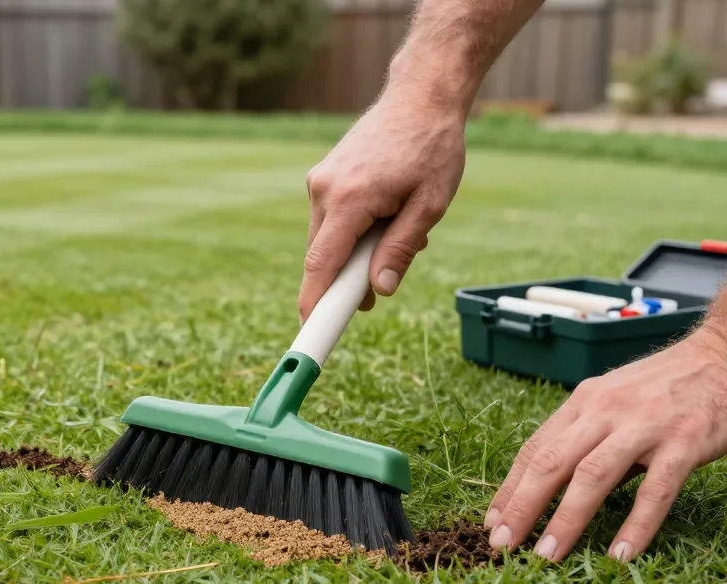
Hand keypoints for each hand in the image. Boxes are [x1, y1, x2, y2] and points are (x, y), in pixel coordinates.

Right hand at [299, 88, 466, 321]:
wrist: (421, 95)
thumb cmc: (432, 147)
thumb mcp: (429, 206)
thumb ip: (400, 250)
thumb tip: (378, 290)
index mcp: (350, 199)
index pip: (322, 264)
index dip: (314, 302)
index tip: (308, 330)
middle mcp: (325, 190)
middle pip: (322, 257)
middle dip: (345, 280)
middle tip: (374, 294)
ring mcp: (319, 182)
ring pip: (327, 240)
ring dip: (353, 253)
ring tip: (397, 232)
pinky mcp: (323, 178)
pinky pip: (331, 220)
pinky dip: (352, 232)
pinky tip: (385, 217)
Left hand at [486, 325, 726, 560]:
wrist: (721, 356)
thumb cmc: (661, 388)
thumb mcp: (611, 403)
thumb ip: (582, 440)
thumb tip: (545, 489)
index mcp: (582, 402)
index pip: (534, 449)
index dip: (509, 488)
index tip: (492, 522)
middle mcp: (605, 410)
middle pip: (552, 463)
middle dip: (523, 507)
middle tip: (504, 544)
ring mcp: (644, 426)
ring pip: (593, 476)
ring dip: (566, 519)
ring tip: (548, 555)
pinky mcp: (684, 442)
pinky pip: (655, 491)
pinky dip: (635, 525)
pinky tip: (619, 554)